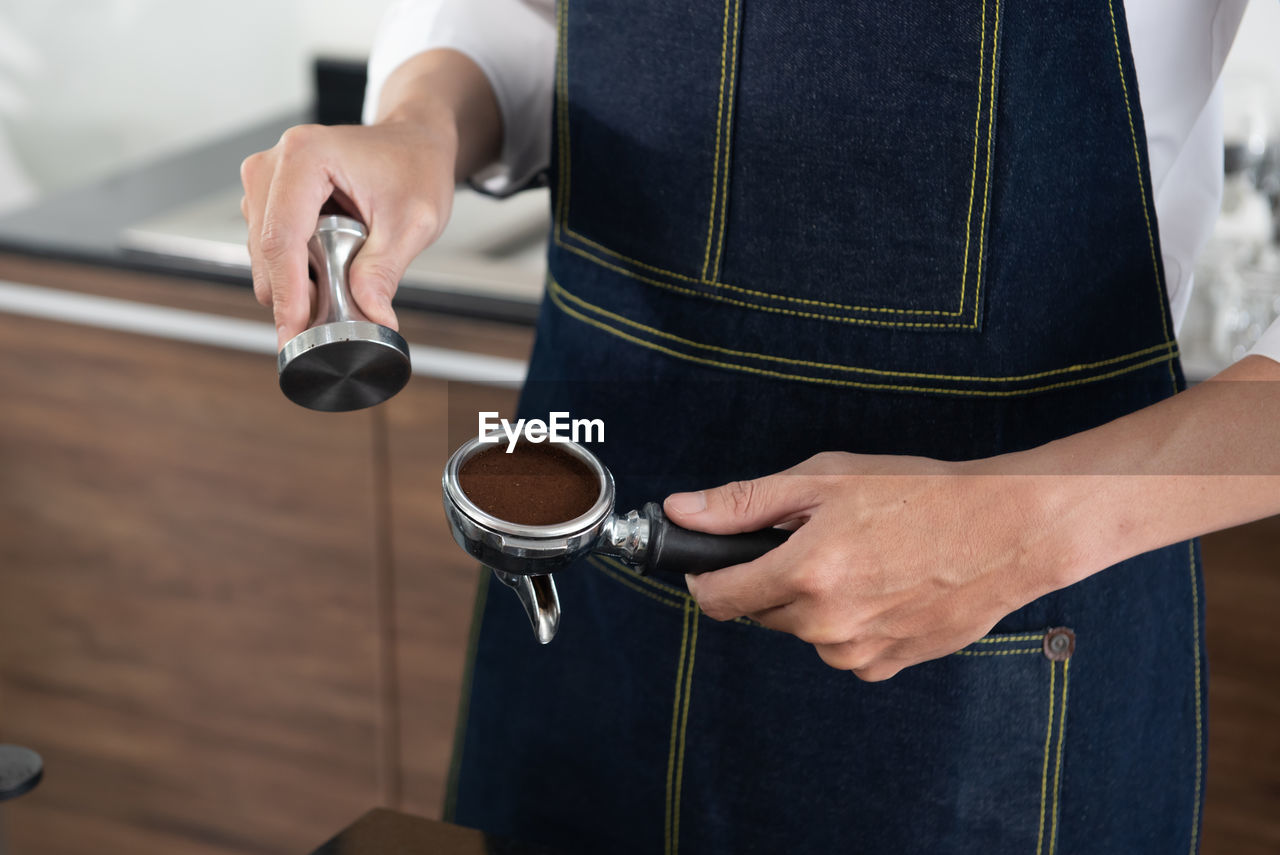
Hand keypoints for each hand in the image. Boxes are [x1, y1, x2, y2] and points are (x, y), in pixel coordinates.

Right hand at [240, 114, 458, 346]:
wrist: (413, 143)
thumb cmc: (415, 167)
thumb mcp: (413, 221)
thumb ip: (385, 269)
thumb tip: (371, 316)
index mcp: (305, 156)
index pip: (282, 238)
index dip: (288, 292)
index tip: (296, 332)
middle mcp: (273, 164)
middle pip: (266, 250)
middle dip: (293, 294)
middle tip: (333, 321)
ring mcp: (265, 181)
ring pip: (264, 254)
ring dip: (297, 282)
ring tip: (343, 285)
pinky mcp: (268, 199)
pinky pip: (271, 248)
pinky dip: (297, 271)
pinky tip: (330, 272)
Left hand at [665, 452, 1085, 680]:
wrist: (1006, 530)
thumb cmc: (919, 494)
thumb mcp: (825, 479)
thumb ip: (745, 502)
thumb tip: (682, 511)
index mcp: (804, 573)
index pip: (717, 597)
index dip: (706, 575)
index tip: (712, 560)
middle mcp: (826, 624)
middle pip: (761, 612)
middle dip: (773, 579)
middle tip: (817, 540)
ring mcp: (857, 652)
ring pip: (803, 632)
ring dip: (813, 602)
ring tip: (863, 560)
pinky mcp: (886, 667)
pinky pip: (843, 650)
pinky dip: (850, 623)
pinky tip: (885, 588)